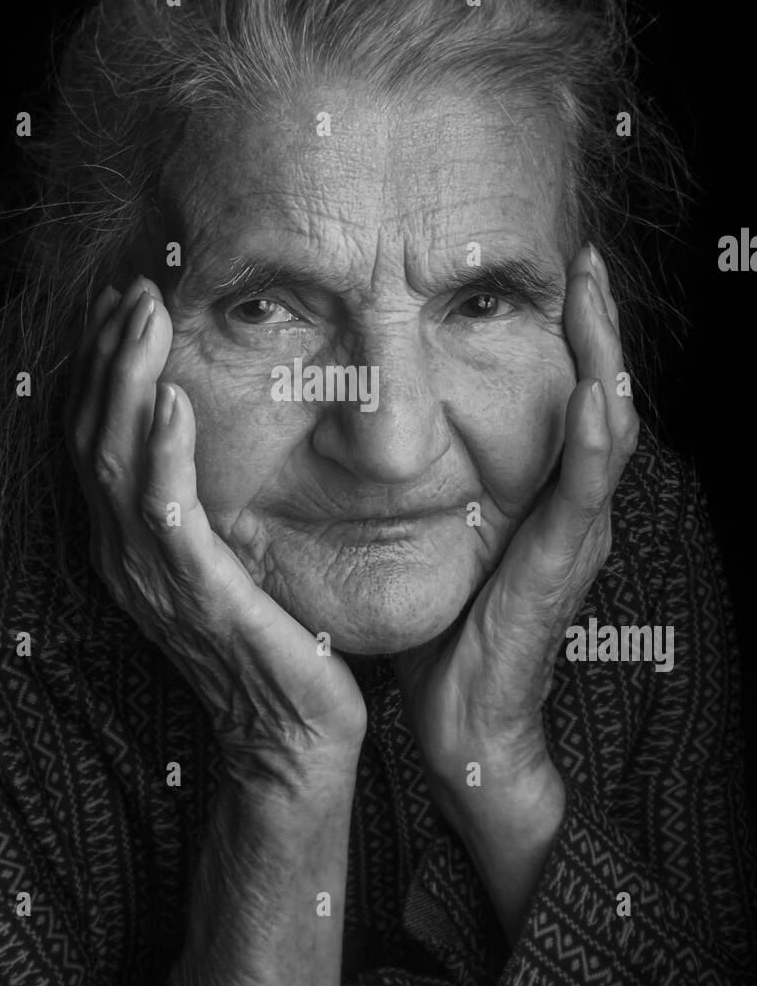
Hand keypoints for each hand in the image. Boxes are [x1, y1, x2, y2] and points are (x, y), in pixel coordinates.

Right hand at [65, 277, 366, 795]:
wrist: (291, 734)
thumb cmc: (272, 640)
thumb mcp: (231, 557)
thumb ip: (210, 501)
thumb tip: (223, 432)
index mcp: (130, 543)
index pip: (97, 437)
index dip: (102, 367)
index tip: (124, 303)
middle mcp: (125, 555)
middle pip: (93, 435)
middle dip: (108, 355)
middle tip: (132, 286)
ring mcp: (154, 577)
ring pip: (115, 460)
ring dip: (126, 380)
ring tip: (142, 315)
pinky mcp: (198, 594)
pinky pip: (166, 513)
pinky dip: (161, 452)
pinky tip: (171, 399)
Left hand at [394, 243, 639, 794]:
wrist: (463, 725)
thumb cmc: (446, 636)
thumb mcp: (439, 541)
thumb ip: (434, 488)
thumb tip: (376, 433)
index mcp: (545, 498)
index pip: (570, 398)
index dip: (571, 336)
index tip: (559, 271)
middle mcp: (570, 508)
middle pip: (602, 398)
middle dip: (597, 326)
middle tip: (588, 259)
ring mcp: (573, 535)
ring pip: (610, 430)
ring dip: (606, 360)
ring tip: (596, 296)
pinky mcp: (559, 565)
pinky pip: (585, 493)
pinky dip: (595, 439)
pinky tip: (594, 390)